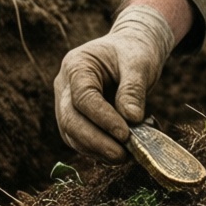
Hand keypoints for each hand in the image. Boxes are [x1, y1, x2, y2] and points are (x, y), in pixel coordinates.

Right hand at [54, 5, 175, 161]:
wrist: (131, 49)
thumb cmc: (135, 51)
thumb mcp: (140, 63)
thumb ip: (133, 89)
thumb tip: (131, 118)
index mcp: (77, 65)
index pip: (83, 97)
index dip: (102, 118)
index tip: (125, 133)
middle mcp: (65, 85)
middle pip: (70, 119)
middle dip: (95, 141)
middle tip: (122, 155)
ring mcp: (66, 103)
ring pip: (71, 134)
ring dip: (96, 149)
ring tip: (123, 157)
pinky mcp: (75, 118)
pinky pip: (80, 139)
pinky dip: (97, 150)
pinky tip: (118, 156)